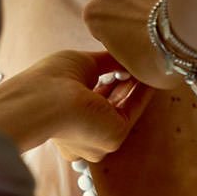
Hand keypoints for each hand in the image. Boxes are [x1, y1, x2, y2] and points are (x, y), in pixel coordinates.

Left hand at [0, 49, 150, 159]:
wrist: (47, 99)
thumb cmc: (50, 80)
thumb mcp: (81, 64)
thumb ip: (104, 62)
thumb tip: (123, 55)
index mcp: (66, 119)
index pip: (91, 101)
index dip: (108, 82)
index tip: (121, 67)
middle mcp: (80, 134)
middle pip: (109, 108)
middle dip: (122, 85)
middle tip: (135, 66)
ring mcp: (97, 139)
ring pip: (121, 110)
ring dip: (133, 88)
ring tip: (145, 67)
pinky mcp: (112, 139)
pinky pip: (131, 113)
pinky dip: (141, 95)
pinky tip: (149, 79)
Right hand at [83, 0, 181, 89]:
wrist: (189, 39)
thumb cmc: (157, 60)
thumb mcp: (132, 67)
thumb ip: (124, 49)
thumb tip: (134, 49)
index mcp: (94, 15)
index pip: (96, 19)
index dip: (111, 28)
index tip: (125, 39)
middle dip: (122, 3)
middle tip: (142, 23)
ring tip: (164, 15)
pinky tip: (180, 6)